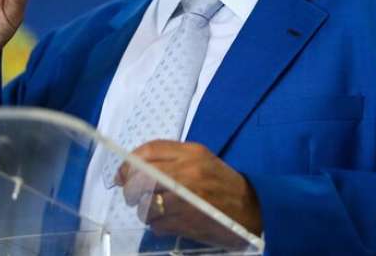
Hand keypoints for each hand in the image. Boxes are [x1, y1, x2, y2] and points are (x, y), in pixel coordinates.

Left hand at [116, 140, 262, 245]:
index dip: (129, 163)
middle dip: (130, 188)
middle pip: (142, 177)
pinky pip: (157, 224)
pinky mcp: (188, 222)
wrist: (253, 209)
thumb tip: (133, 167)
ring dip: (144, 210)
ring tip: (154, 209)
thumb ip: (170, 157)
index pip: (149, 151)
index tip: (122, 174)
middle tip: (132, 195)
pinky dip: (157, 224)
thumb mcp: (201, 160)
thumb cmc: (223, 183)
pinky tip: (168, 220)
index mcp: (192, 153)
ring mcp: (187, 198)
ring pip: (146, 204)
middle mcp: (188, 172)